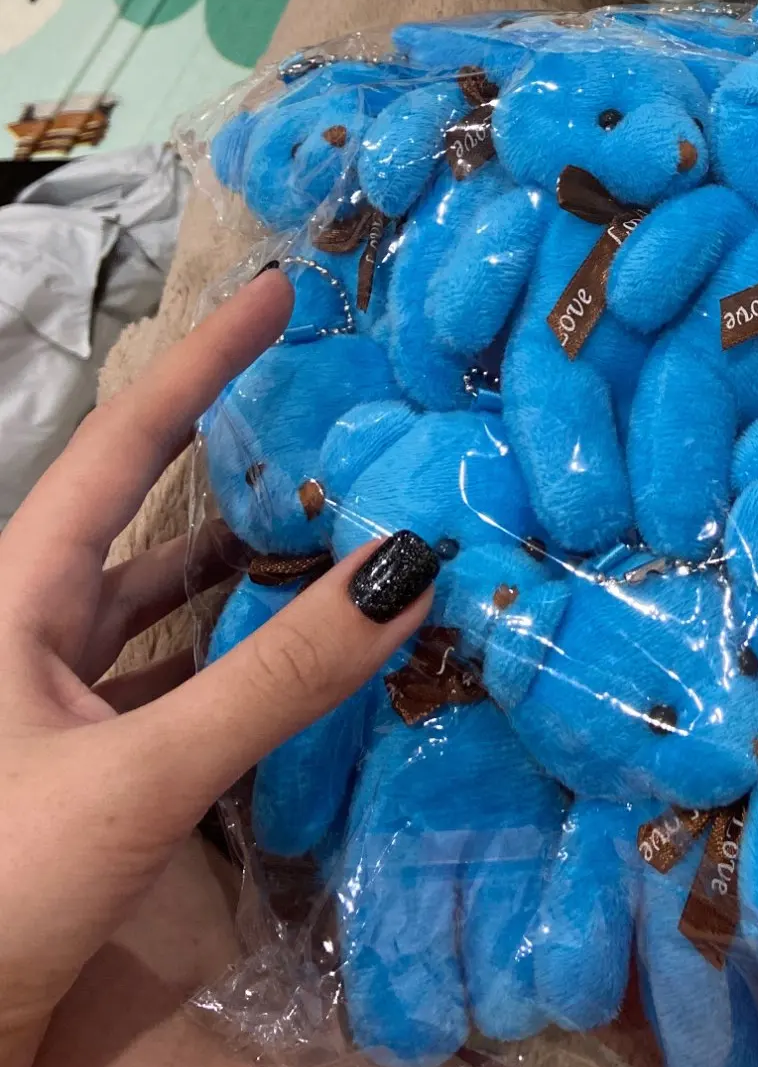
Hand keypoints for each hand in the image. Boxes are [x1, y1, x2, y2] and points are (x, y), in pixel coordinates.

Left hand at [0, 270, 436, 1066]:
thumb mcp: (140, 776)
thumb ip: (277, 679)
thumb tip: (410, 570)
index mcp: (17, 594)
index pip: (127, 440)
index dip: (207, 359)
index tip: (281, 290)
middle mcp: (30, 631)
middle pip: (150, 520)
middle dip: (241, 468)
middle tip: (340, 424)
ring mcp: (48, 705)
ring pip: (166, 611)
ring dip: (247, 579)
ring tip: (347, 541)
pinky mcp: (73, 776)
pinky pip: (171, 688)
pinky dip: (239, 668)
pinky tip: (303, 672)